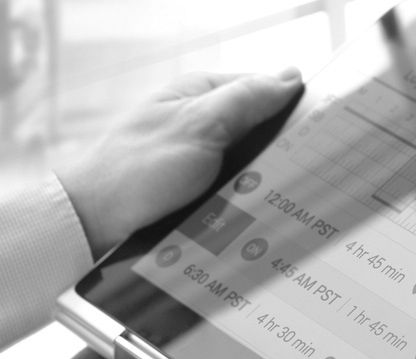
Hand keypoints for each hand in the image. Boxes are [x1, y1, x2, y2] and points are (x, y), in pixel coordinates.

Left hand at [56, 69, 302, 256]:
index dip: (293, 108)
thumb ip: (246, 99)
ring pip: (249, 165)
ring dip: (262, 182)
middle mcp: (199, 121)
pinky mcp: (193, 190)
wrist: (94, 224)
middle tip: (301, 174)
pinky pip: (233, 191)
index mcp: (200, 93)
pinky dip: (245, 201)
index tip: (320, 131)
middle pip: (260, 130)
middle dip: (279, 151)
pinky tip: (255, 214)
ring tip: (281, 200)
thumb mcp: (200, 127)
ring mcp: (197, 157)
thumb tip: (291, 77)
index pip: (264, 89)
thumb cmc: (136, 170)